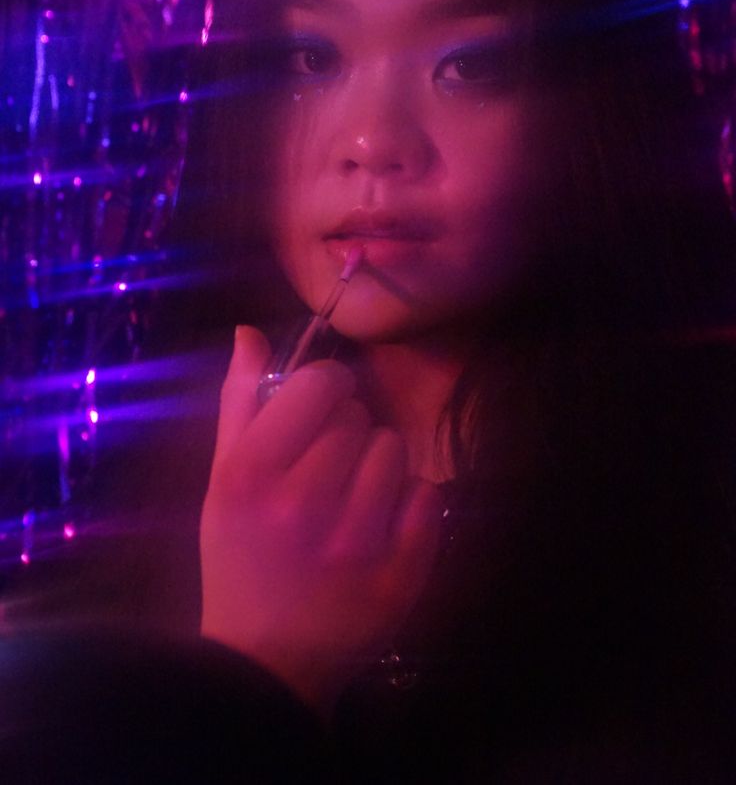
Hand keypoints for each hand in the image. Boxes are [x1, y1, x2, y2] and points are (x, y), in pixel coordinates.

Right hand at [200, 326, 441, 714]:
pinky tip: (382, 526)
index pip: (320, 383)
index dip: (326, 389)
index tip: (318, 412)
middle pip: (359, 417)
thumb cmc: (237, 556)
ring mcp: (356, 544)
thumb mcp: (221, 479)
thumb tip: (250, 332)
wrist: (264, 662)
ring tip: (353, 498)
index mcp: (253, 472)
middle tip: (327, 470)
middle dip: (346, 432)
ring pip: (395, 450)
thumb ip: (238, 401)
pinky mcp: (399, 578)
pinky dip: (411, 504)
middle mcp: (302, 504)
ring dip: (379, 465)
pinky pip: (427, 496)